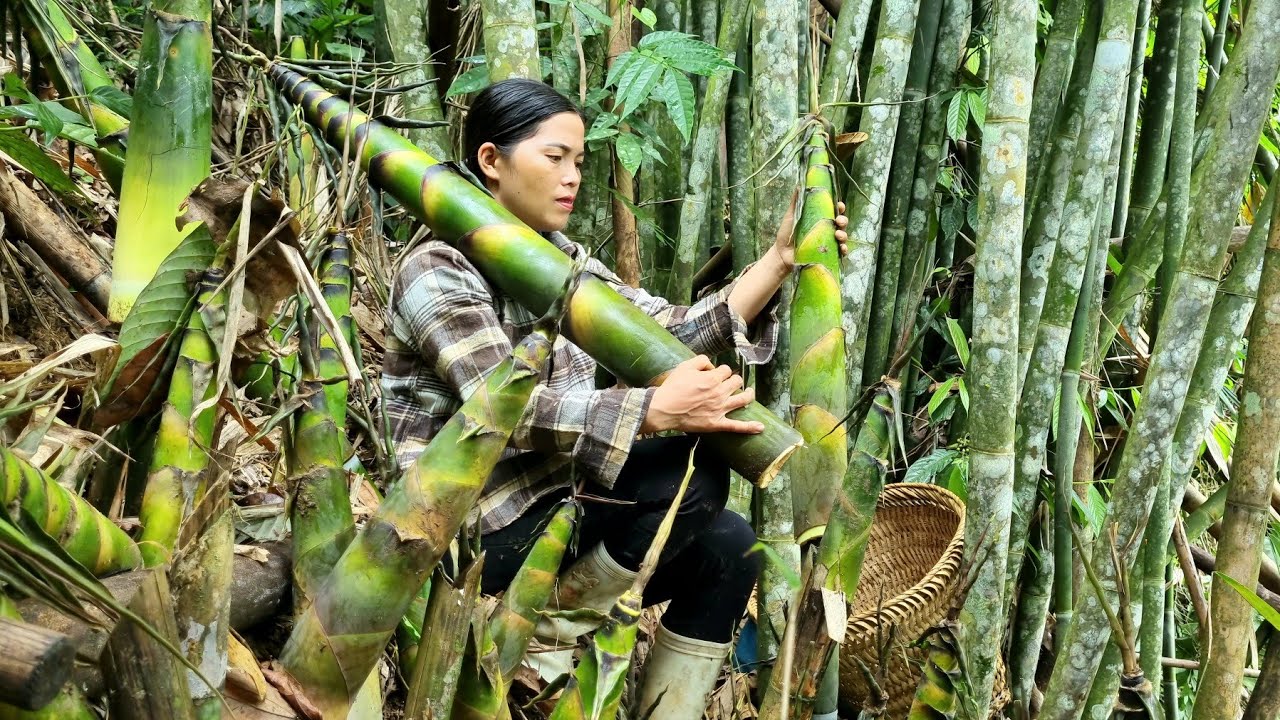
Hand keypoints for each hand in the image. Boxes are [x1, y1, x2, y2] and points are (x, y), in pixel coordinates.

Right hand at [641, 355, 763, 434]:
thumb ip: (700, 361)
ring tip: (749, 393)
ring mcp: (720, 409)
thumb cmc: (673, 388)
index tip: (714, 374)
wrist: (663, 409)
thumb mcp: (684, 366)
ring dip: (748, 395)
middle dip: (734, 380)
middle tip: (728, 383)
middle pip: (737, 382)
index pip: (726, 369)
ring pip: (743, 399)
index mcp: (713, 378)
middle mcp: (720, 393)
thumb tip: (710, 365)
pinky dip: (750, 427)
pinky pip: (737, 426)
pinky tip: (761, 428)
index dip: (721, 370)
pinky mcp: (717, 423)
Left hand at [771, 186, 849, 269]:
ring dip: (844, 234)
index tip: (839, 205)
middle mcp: (827, 229)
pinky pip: (840, 252)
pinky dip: (844, 250)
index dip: (839, 207)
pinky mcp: (827, 254)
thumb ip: (796, 201)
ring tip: (838, 234)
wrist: (781, 253)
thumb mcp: (792, 215)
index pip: (834, 210)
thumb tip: (799, 184)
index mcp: (820, 218)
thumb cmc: (787, 233)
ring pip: (842, 236)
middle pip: (841, 222)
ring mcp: (828, 242)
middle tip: (838, 220)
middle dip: (843, 220)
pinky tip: (841, 248)